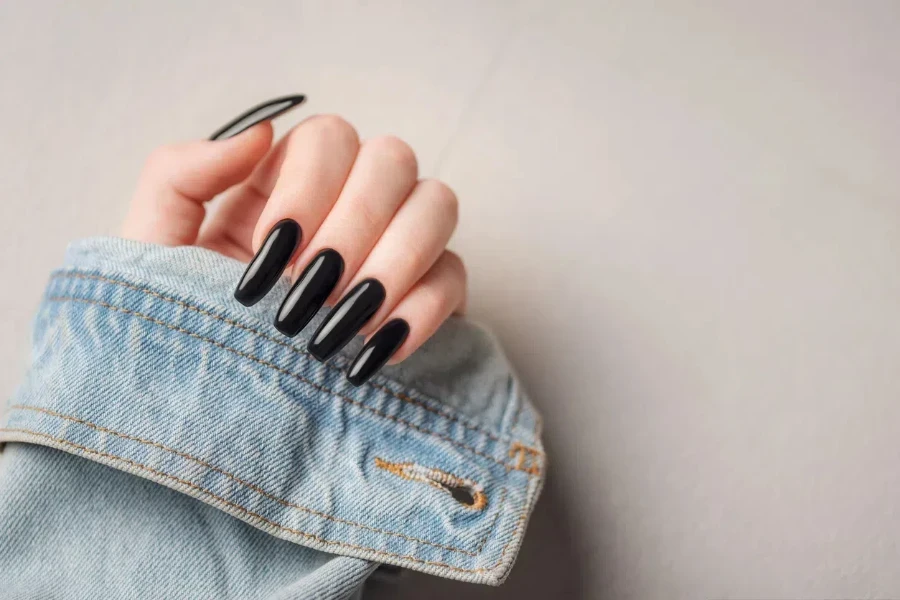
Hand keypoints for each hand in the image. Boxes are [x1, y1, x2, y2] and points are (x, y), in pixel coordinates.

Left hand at [122, 97, 465, 385]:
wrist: (206, 408)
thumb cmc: (176, 321)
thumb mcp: (153, 248)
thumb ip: (182, 173)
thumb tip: (261, 132)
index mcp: (287, 180)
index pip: (329, 137)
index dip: (308, 187)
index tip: (268, 250)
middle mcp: (350, 201)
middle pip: (393, 159)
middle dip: (353, 226)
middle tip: (308, 291)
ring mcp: (396, 244)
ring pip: (437, 205)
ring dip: (395, 261)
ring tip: (341, 322)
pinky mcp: (426, 295)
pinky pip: (454, 278)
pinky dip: (420, 312)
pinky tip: (374, 351)